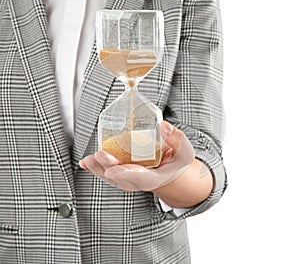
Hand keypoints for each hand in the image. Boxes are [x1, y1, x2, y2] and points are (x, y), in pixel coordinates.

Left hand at [79, 121, 194, 191]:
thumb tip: (164, 126)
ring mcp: (129, 178)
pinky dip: (95, 168)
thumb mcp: (183, 151)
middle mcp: (139, 181)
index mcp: (155, 178)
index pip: (140, 178)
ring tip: (88, 160)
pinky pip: (107, 172)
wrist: (170, 169)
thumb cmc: (176, 160)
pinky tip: (85, 163)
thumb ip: (176, 138)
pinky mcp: (122, 172)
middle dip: (107, 168)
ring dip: (98, 169)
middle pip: (121, 178)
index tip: (113, 171)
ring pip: (110, 177)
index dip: (126, 174)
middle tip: (99, 155)